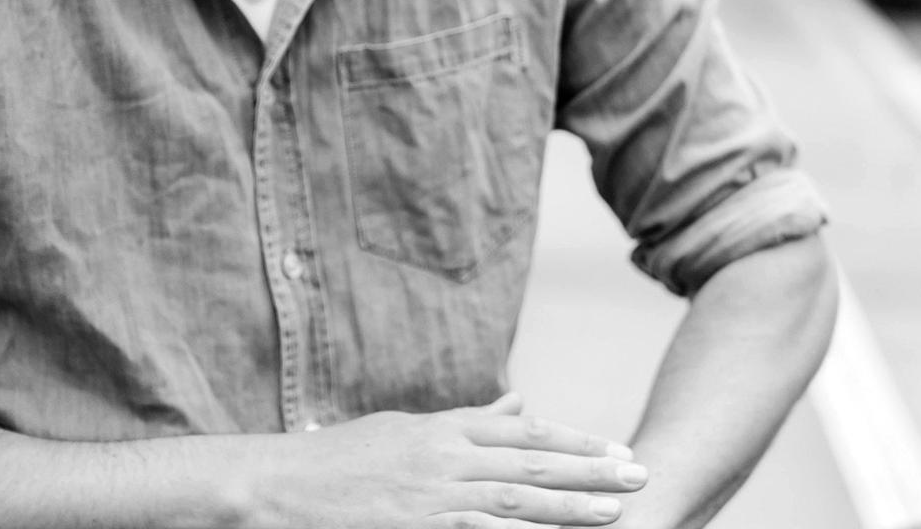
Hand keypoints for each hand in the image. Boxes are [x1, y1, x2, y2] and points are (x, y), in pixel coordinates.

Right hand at [247, 393, 647, 527]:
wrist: (283, 484)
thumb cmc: (342, 458)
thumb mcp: (406, 430)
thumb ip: (466, 422)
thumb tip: (518, 403)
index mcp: (441, 429)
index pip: (521, 431)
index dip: (571, 439)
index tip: (613, 448)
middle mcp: (443, 456)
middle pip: (529, 460)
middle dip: (588, 469)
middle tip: (638, 472)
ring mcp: (431, 495)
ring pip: (513, 498)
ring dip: (569, 506)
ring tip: (616, 511)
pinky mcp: (417, 528)